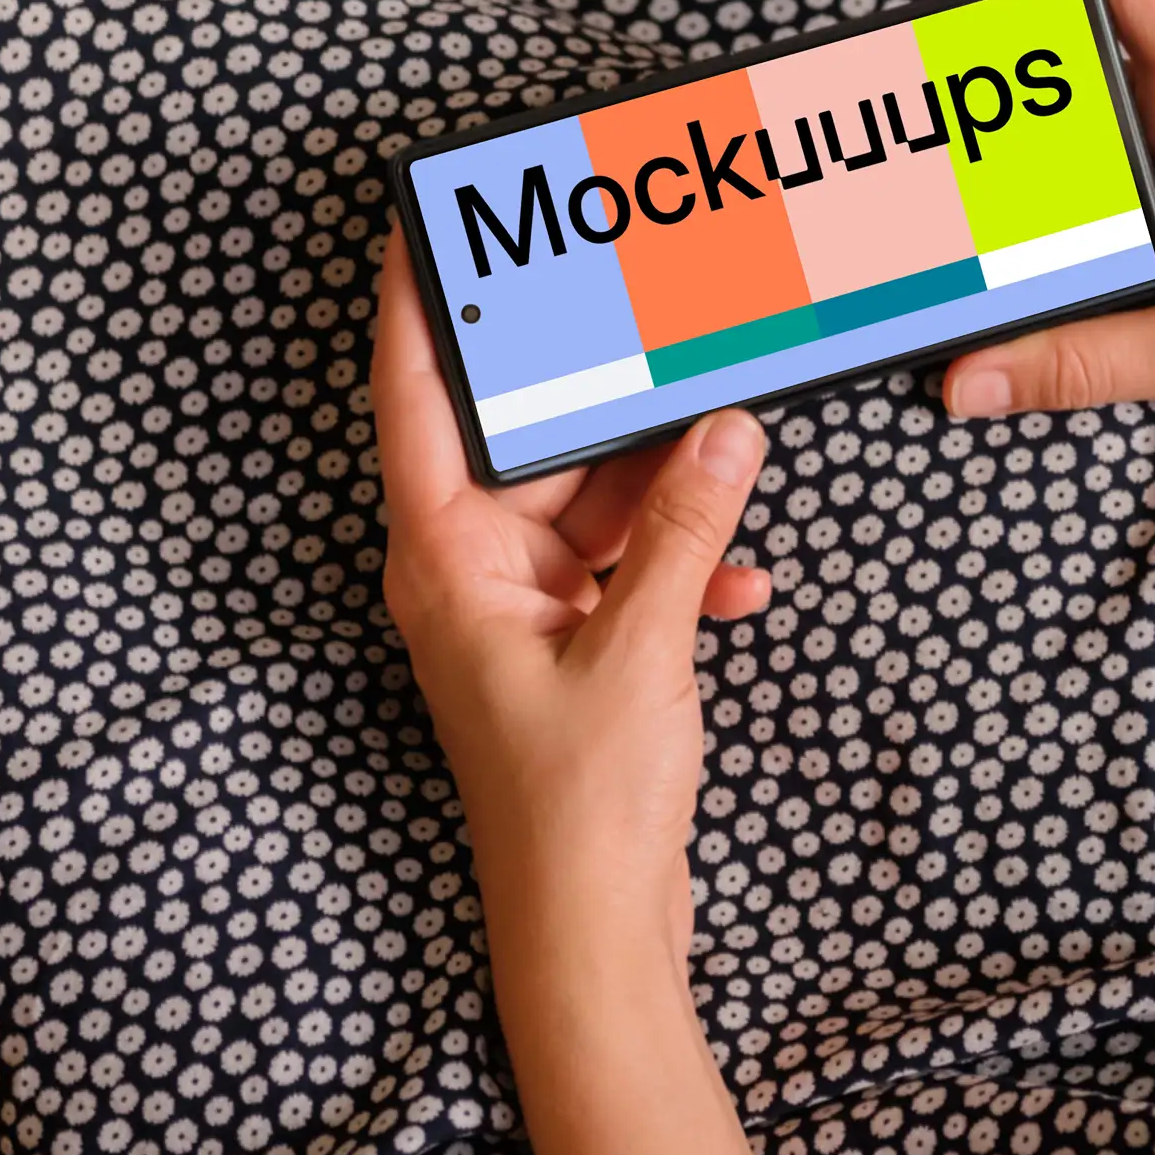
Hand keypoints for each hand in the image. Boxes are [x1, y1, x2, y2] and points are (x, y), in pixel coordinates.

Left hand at [372, 256, 773, 986]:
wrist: (590, 931)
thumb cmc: (578, 806)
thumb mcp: (640, 646)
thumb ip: (682, 528)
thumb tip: (724, 429)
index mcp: (442, 558)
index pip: (412, 400)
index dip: (414, 307)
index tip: (420, 224)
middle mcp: (467, 573)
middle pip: (525, 443)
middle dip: (597, 393)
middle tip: (642, 309)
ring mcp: (518, 611)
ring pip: (588, 502)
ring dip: (660, 487)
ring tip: (732, 436)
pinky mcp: (569, 646)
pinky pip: (623, 569)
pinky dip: (679, 567)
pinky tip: (741, 577)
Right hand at [923, 0, 1154, 454]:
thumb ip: (1085, 363)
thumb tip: (968, 378)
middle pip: (1079, 20)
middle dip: (988, 33)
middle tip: (908, 76)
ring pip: (1077, 96)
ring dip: (1003, 111)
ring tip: (925, 146)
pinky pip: (1090, 158)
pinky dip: (1030, 172)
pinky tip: (983, 215)